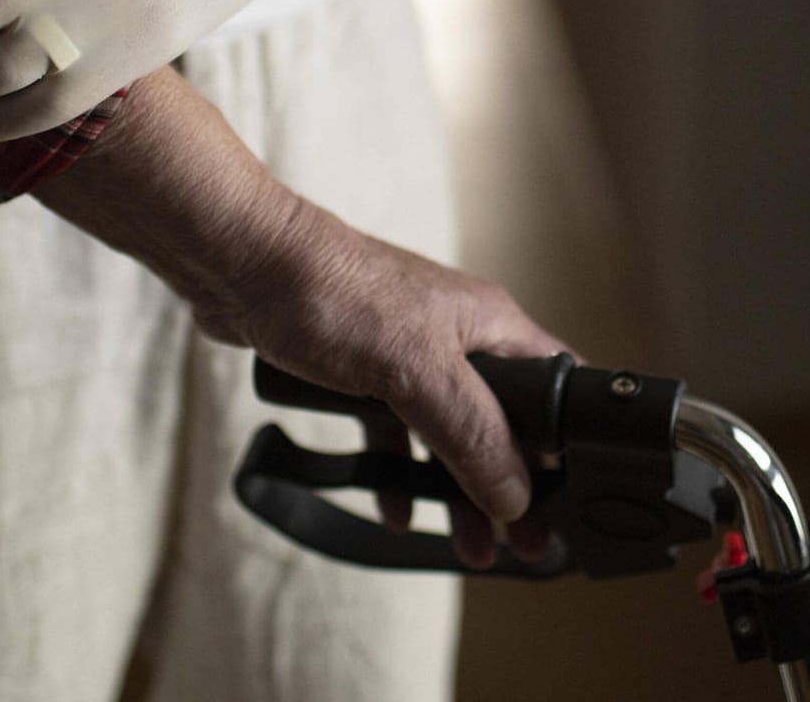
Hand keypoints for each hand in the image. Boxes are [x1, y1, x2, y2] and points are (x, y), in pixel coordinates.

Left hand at [203, 199, 569, 568]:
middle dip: (510, 484)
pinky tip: (394, 508)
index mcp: (491, 325)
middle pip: (502, 423)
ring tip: (465, 544)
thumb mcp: (417, 370)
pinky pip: (395, 429)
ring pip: (447, 432)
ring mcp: (410, 352)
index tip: (567, 502)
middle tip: (520, 542)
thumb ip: (470, 433)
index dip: (567, 447)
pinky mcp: (362, 368)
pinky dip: (398, 469)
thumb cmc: (332, 291)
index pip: (555, 388)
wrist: (242, 265)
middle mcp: (458, 337)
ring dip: (455, 488)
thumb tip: (514, 494)